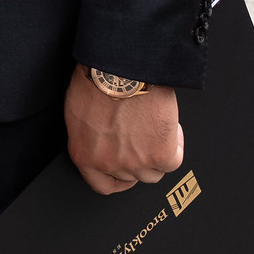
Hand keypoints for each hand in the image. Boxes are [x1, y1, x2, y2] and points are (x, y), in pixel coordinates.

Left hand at [64, 64, 182, 194]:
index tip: (124, 174)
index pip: (101, 184)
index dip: (116, 180)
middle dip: (137, 159)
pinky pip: (174, 161)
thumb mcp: (78, 112)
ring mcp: (135, 162)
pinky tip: (170, 128)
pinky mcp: (160, 155)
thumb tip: (99, 140)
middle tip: (141, 138)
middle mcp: (108, 163)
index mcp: (84, 154)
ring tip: (155, 129)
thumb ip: (89, 136)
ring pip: (153, 172)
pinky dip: (175, 145)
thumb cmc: (96, 82)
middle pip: (131, 176)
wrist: (121, 69)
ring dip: (157, 154)